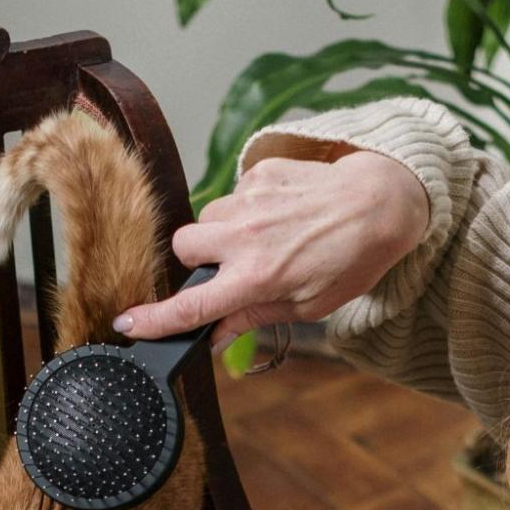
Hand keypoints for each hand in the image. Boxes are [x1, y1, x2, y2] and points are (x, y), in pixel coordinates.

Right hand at [113, 150, 430, 348]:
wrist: (382, 203)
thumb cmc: (349, 261)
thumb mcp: (307, 306)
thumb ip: (253, 317)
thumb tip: (212, 337)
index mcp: (257, 278)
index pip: (193, 305)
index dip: (156, 319)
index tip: (128, 323)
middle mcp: (246, 237)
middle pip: (182, 246)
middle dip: (195, 259)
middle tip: (226, 267)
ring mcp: (250, 200)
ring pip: (208, 218)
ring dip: (223, 233)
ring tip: (266, 238)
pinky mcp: (259, 172)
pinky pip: (235, 194)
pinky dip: (249, 208)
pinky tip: (283, 214)